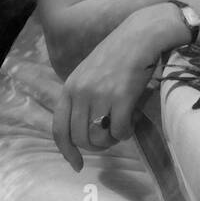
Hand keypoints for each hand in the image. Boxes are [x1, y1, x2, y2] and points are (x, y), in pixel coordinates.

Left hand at [51, 10, 171, 171]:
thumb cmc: (118, 54)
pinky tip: (132, 121)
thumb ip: (83, 97)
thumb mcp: (89, 73)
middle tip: (109, 138)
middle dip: (96, 146)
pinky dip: (126, 133)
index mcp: (69, 87)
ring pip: (98, 138)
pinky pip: (120, 131)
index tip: (76, 165)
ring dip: (111, 140)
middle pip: (80, 138)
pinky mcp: (121, 97)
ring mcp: (99, 95)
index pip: (59, 128)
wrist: (140, 35)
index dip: (66, 151)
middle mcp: (80, 92)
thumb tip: (87, 130)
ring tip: (121, 128)